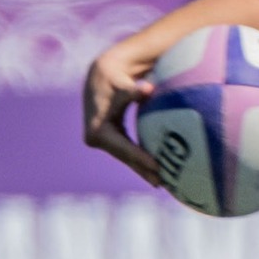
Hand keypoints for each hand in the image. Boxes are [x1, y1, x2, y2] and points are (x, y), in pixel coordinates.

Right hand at [82, 39, 162, 185]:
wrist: (101, 76)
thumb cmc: (115, 79)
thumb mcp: (123, 85)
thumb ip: (134, 91)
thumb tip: (148, 89)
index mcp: (98, 130)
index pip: (124, 148)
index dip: (141, 158)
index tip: (157, 166)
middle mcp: (95, 138)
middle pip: (124, 157)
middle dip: (143, 170)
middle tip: (163, 183)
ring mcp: (100, 140)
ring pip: (125, 157)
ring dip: (142, 169)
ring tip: (161, 182)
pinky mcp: (107, 139)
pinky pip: (125, 152)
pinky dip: (138, 160)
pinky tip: (153, 171)